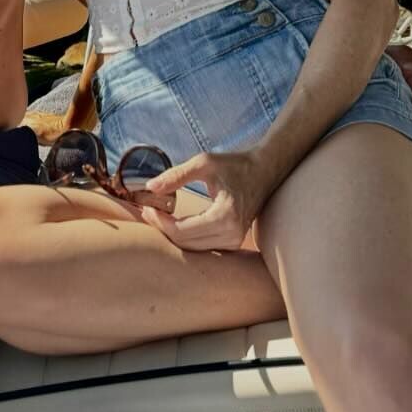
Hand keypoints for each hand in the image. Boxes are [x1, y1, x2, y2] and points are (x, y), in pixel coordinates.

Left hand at [136, 149, 273, 251]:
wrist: (264, 172)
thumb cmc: (235, 165)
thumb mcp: (205, 162)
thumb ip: (177, 175)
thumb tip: (150, 186)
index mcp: (225, 216)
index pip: (181, 231)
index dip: (159, 221)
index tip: (147, 207)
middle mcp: (231, 234)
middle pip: (184, 243)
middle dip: (163, 228)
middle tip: (148, 211)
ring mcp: (234, 241)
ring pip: (191, 248)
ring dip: (172, 234)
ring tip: (158, 215)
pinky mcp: (232, 242)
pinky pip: (202, 246)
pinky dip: (185, 236)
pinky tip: (174, 221)